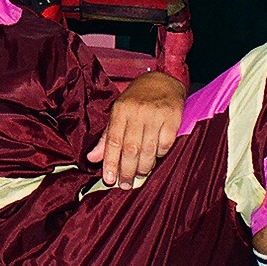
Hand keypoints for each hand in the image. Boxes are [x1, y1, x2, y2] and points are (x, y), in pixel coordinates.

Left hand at [87, 70, 184, 189]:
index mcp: (121, 110)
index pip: (113, 141)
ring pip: (149, 149)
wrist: (164, 81)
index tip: (109, 179)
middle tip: (125, 185)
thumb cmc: (137, 100)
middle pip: (131, 148)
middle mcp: (138, 112)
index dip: (110, 162)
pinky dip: (160, 155)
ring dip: (143, 168)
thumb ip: (107, 137)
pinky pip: (166, 144)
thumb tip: (92, 159)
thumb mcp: (118, 112)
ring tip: (138, 177)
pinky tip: (155, 160)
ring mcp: (156, 114)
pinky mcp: (173, 117)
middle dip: (127, 170)